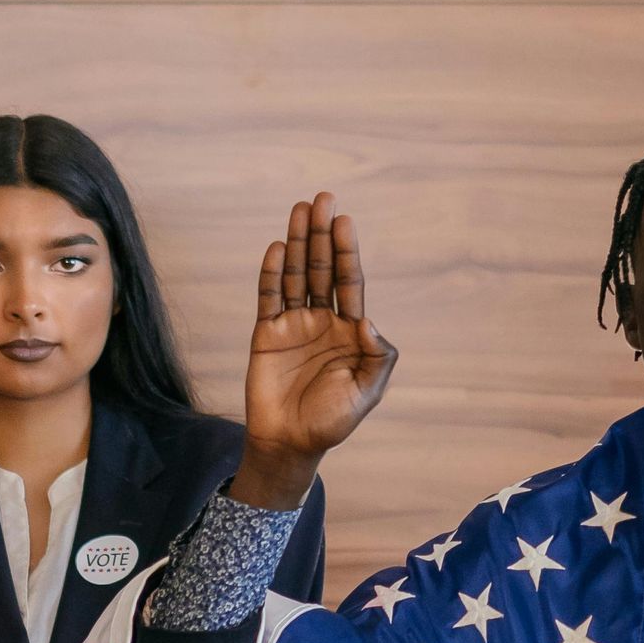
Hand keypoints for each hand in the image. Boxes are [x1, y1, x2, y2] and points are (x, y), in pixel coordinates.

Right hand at [233, 194, 396, 508]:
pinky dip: (270, 273)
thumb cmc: (333, 420)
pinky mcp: (266, 334)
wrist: (290, 443)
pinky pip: (268, 297)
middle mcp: (322, 320)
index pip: (349, 282)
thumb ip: (377, 357)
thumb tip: (369, 322)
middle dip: (322, 235)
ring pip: (295, 275)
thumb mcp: (367, 392)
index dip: (346, 252)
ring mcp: (293, 324)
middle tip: (322, 199)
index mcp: (350, 330)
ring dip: (296, 243)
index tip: (344, 221)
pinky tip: (275, 248)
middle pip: (321, 269)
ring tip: (299, 210)